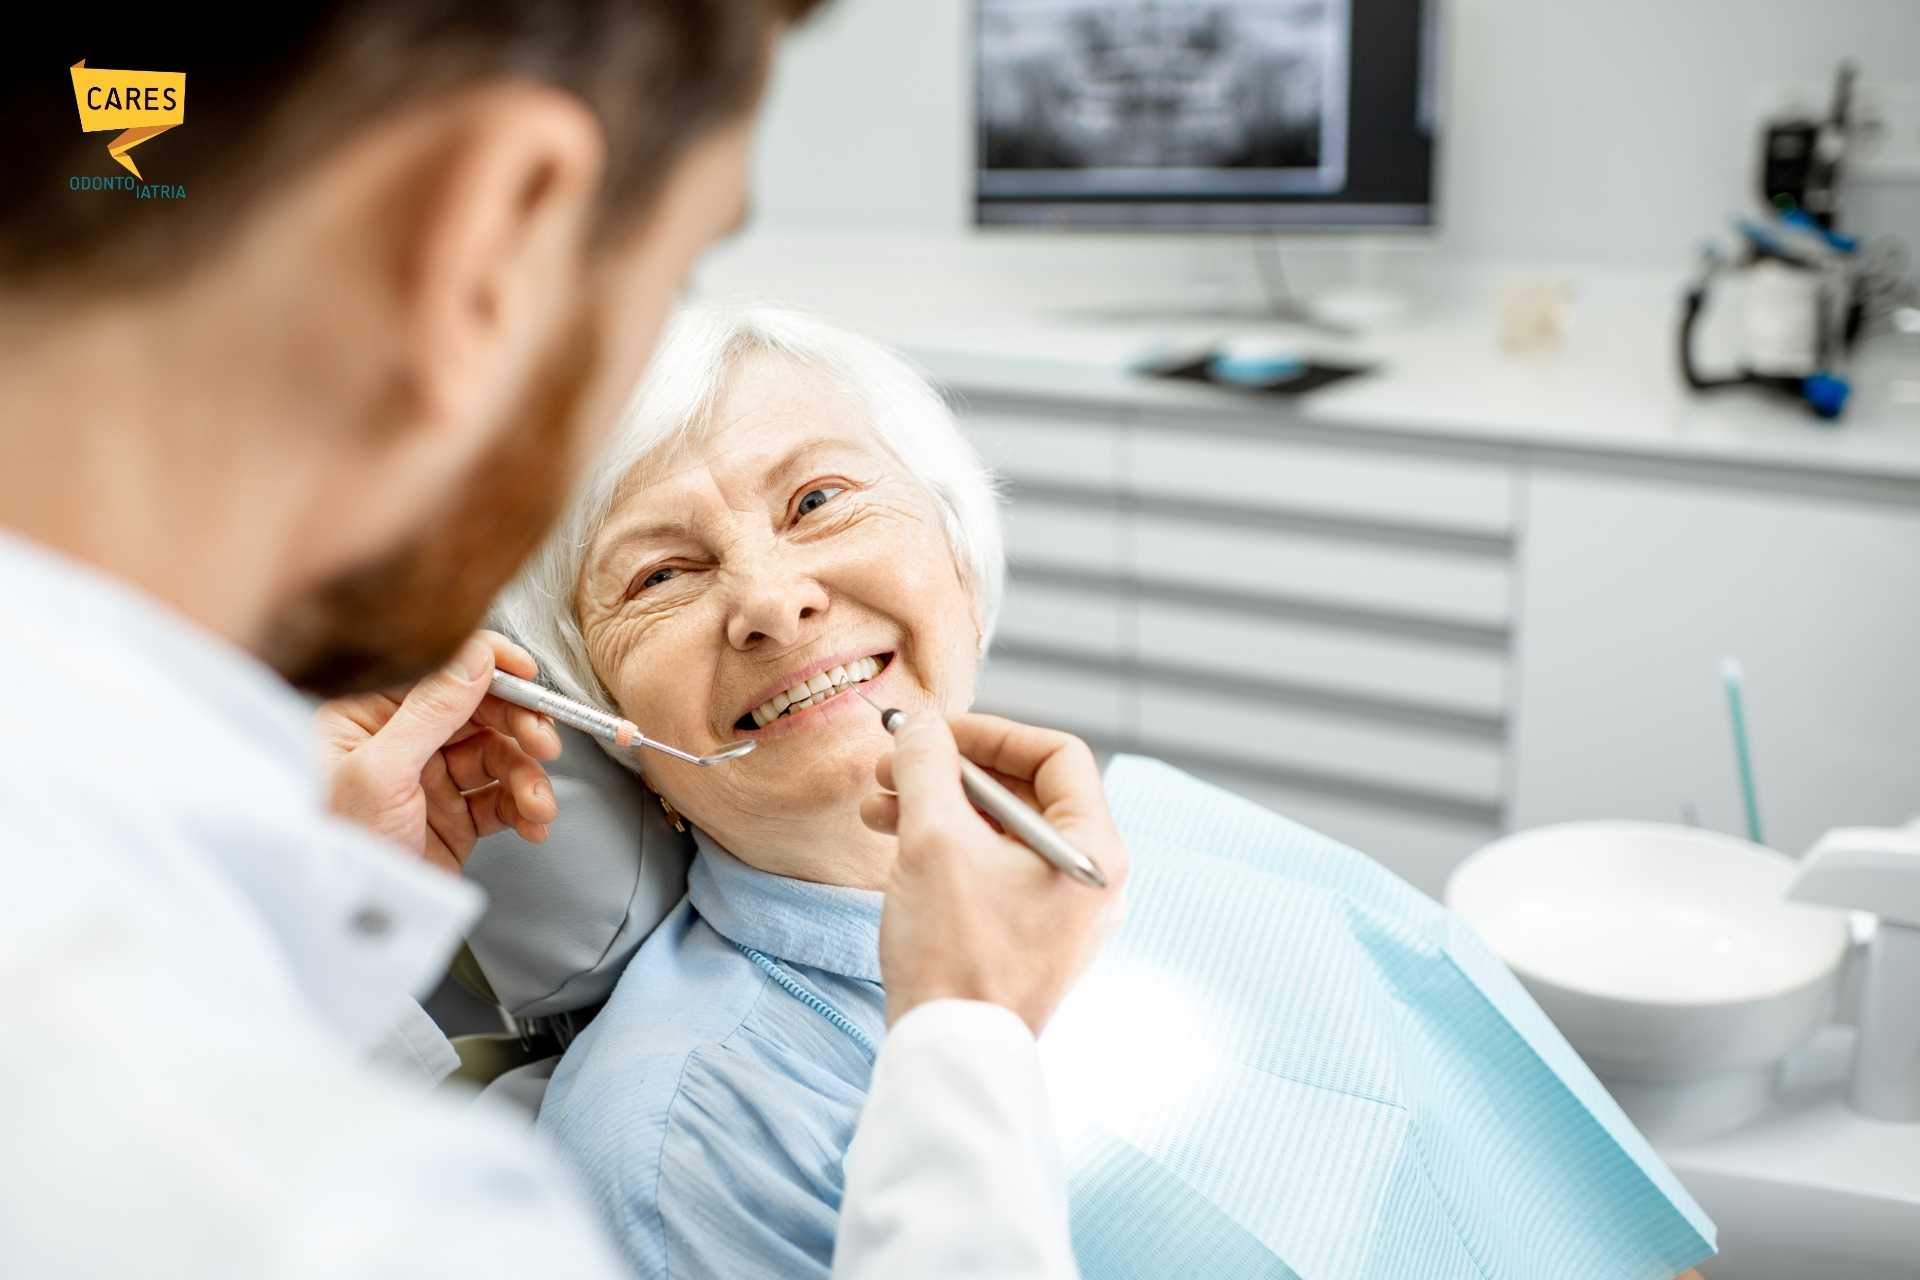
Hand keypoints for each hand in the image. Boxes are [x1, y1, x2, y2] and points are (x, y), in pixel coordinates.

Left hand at [316, 631, 563, 872]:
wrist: (351, 923)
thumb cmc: (341, 848)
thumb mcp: (382, 771)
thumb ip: (431, 710)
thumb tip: (475, 656)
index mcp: (367, 714)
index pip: (439, 670)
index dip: (489, 667)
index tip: (528, 676)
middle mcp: (401, 740)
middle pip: (480, 711)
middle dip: (520, 728)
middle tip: (545, 745)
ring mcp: (430, 778)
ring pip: (499, 756)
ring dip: (527, 779)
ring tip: (538, 805)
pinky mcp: (453, 815)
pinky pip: (501, 798)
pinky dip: (524, 808)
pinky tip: (532, 823)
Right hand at [861, 712, 1129, 1035]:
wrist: (948, 1052)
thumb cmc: (954, 950)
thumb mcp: (934, 838)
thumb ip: (927, 766)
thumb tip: (919, 725)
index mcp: (1094, 850)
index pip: (1058, 755)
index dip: (991, 733)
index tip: (935, 733)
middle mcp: (1090, 879)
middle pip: (1024, 793)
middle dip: (950, 772)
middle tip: (890, 764)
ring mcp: (1060, 912)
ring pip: (999, 832)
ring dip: (937, 807)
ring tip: (875, 805)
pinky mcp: (1028, 937)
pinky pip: (992, 870)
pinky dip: (947, 848)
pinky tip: (893, 840)